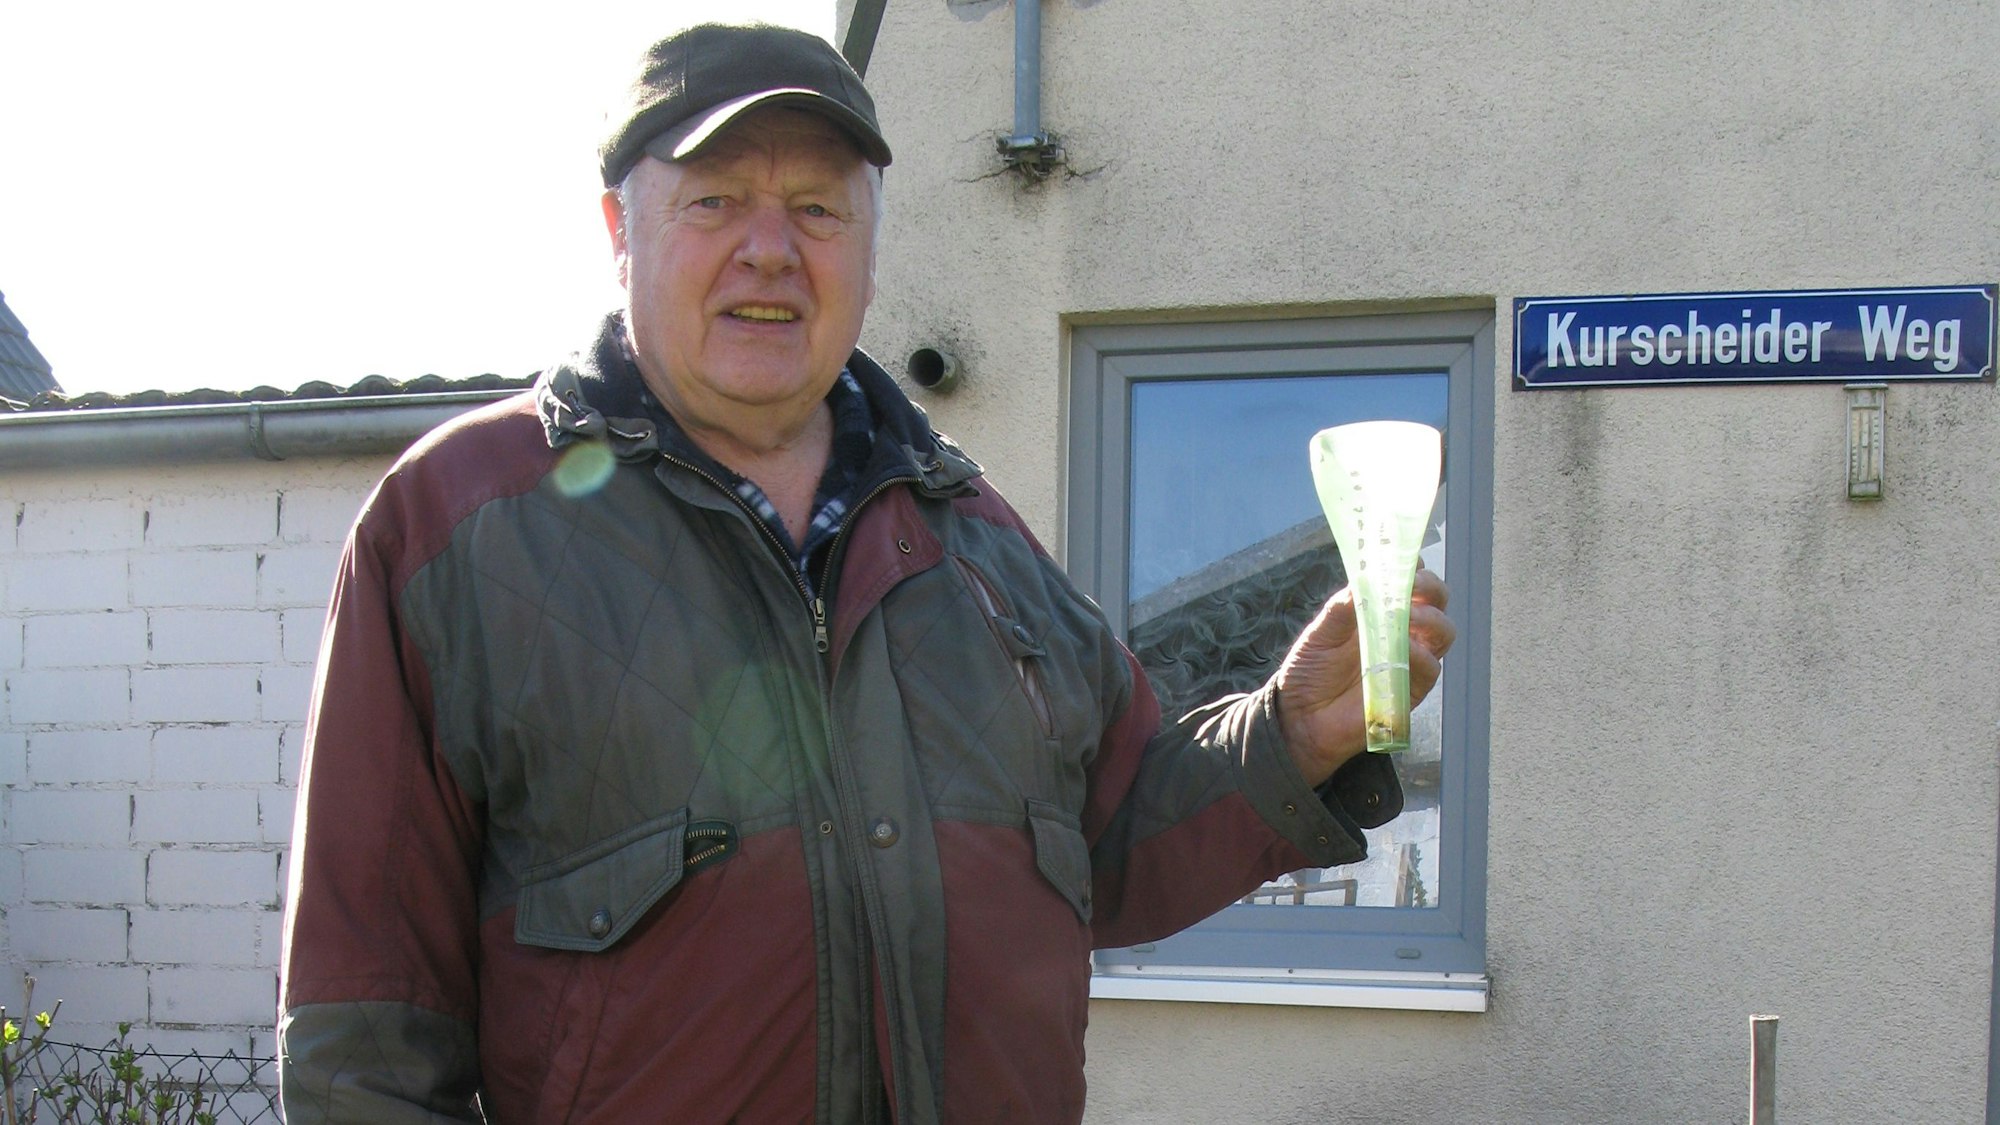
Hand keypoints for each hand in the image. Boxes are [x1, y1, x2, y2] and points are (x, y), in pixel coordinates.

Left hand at [1273, 568, 1455, 785]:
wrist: (1301, 717)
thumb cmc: (1310, 671)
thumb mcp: (1320, 632)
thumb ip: (1343, 607)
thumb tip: (1364, 579)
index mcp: (1380, 613)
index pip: (1410, 583)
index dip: (1413, 568)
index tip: (1405, 560)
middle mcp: (1400, 632)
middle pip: (1436, 603)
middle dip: (1430, 588)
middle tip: (1412, 585)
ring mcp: (1408, 660)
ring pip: (1443, 632)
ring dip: (1431, 618)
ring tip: (1408, 615)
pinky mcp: (1411, 690)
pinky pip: (1430, 669)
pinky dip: (1421, 655)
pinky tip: (1404, 649)